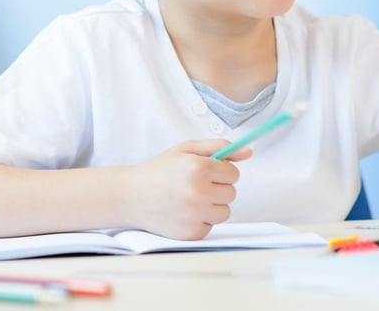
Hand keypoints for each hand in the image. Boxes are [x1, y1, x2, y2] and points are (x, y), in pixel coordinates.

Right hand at [123, 139, 250, 239]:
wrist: (131, 196)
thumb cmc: (159, 170)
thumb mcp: (185, 150)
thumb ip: (217, 147)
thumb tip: (248, 152)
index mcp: (198, 167)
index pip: (233, 174)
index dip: (220, 172)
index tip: (206, 172)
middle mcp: (199, 191)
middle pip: (231, 193)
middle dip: (216, 188)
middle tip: (194, 185)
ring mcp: (195, 214)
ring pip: (225, 212)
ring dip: (212, 206)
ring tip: (189, 199)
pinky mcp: (192, 232)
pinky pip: (211, 226)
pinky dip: (201, 220)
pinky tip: (183, 212)